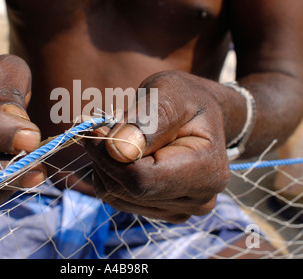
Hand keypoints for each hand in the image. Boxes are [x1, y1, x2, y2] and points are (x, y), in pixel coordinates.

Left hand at [83, 70, 230, 223]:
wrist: (198, 112)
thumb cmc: (185, 98)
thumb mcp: (169, 94)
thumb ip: (147, 120)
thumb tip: (118, 151)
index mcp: (208, 171)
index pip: (142, 180)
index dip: (109, 156)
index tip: (94, 128)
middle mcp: (198, 199)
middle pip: (127, 189)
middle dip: (106, 156)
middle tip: (104, 125)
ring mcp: (179, 209)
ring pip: (116, 195)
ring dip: (106, 162)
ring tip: (121, 134)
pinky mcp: (159, 209)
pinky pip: (116, 197)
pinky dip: (109, 172)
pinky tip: (121, 151)